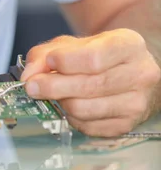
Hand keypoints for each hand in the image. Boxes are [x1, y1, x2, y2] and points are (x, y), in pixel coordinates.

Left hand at [21, 30, 160, 136]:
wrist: (128, 72)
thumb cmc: (101, 55)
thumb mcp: (75, 43)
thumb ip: (47, 53)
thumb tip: (29, 74)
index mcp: (129, 45)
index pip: (94, 58)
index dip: (66, 62)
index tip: (49, 62)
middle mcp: (140, 74)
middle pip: (88, 86)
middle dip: (53, 86)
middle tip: (32, 85)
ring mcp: (136, 103)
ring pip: (84, 108)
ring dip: (61, 101)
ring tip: (54, 93)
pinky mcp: (126, 125)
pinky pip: (87, 126)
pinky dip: (71, 116)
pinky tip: (71, 104)